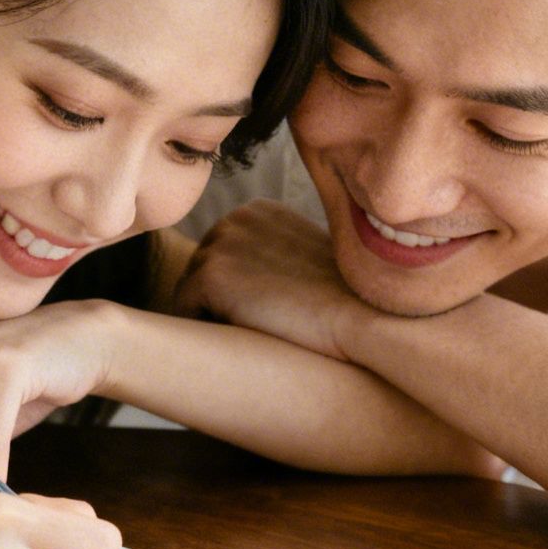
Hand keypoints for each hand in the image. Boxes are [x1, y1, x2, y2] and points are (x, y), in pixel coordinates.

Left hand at [173, 200, 364, 361]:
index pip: (220, 251)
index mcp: (258, 211)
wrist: (363, 315)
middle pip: (199, 267)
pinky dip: (201, 326)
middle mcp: (236, 217)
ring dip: (210, 312)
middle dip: (217, 298)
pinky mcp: (212, 274)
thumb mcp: (305, 256)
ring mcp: (222, 243)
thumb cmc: (343, 298)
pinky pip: (183, 307)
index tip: (263, 309)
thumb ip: (271, 253)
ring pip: (189, 287)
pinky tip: (236, 337)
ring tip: (249, 332)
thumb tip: (248, 280)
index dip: (234, 286)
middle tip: (254, 326)